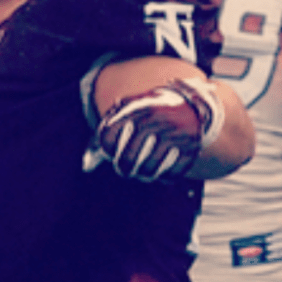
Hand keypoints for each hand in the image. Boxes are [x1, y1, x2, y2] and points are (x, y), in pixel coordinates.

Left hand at [84, 78, 221, 181]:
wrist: (193, 103)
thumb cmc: (153, 110)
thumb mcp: (133, 107)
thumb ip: (109, 127)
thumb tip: (87, 164)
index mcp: (139, 109)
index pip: (108, 137)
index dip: (105, 148)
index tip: (110, 150)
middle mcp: (156, 121)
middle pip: (127, 159)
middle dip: (123, 168)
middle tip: (125, 169)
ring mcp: (175, 135)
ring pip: (149, 170)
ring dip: (143, 175)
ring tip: (142, 172)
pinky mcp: (191, 148)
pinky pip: (172, 173)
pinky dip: (166, 177)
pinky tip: (163, 175)